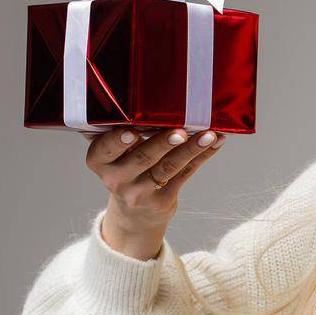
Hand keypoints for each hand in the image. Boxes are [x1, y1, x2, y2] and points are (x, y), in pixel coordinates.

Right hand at [83, 126, 223, 259]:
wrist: (134, 215)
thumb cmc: (125, 171)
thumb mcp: (113, 156)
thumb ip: (122, 134)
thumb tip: (145, 99)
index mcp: (99, 161)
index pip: (105, 150)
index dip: (117, 141)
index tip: (131, 132)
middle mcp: (117, 178)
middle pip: (142, 158)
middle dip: (163, 143)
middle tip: (180, 131)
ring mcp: (140, 192)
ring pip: (168, 167)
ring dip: (191, 149)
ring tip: (209, 135)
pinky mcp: (163, 199)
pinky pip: (185, 173)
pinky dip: (202, 155)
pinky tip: (216, 142)